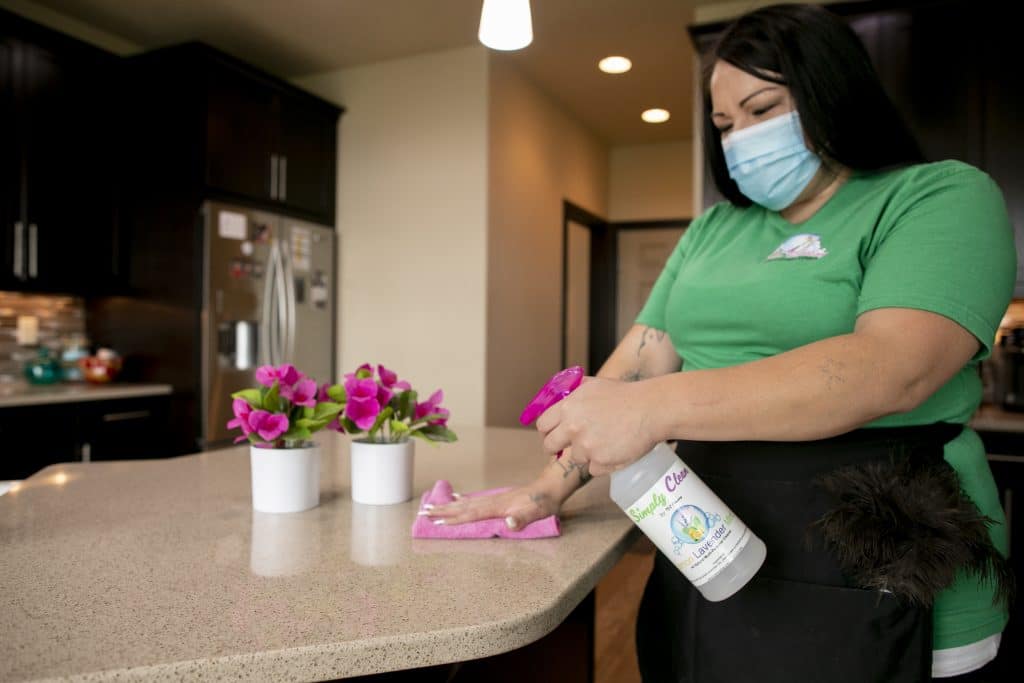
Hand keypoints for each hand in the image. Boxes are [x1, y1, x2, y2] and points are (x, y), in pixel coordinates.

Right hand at [423, 483, 561, 529]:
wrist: (551, 487)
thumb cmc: (544, 503)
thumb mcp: (537, 513)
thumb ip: (523, 519)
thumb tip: (509, 525)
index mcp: (498, 507)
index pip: (472, 514)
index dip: (455, 519)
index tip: (437, 522)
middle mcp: (492, 501)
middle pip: (463, 507)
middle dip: (443, 511)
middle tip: (424, 512)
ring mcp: (494, 499)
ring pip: (466, 503)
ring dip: (449, 506)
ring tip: (433, 506)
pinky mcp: (498, 499)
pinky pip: (474, 500)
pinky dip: (462, 499)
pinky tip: (456, 497)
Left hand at [535, 377, 657, 475]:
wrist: (650, 409)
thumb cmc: (624, 395)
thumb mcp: (592, 384)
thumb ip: (571, 392)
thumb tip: (556, 397)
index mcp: (568, 407)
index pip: (543, 425)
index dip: (547, 431)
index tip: (553, 435)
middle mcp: (573, 427)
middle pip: (550, 446)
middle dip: (557, 448)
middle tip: (570, 445)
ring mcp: (586, 446)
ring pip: (576, 458)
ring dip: (587, 453)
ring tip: (607, 440)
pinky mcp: (601, 461)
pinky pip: (594, 468)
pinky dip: (603, 463)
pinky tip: (615, 449)